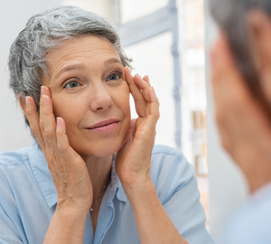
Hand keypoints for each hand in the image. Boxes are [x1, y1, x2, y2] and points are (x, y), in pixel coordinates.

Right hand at [24, 86, 92, 211]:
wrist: (75, 201)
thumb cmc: (72, 180)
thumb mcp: (64, 159)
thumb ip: (61, 146)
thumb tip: (61, 132)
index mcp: (49, 150)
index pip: (36, 127)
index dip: (30, 112)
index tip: (24, 96)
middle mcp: (50, 151)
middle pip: (38, 125)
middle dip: (35, 107)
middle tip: (32, 90)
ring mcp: (58, 156)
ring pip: (48, 130)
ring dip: (46, 113)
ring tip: (45, 96)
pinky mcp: (69, 161)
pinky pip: (63, 145)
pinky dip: (60, 132)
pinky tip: (59, 120)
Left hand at [115, 67, 159, 187]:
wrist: (132, 176)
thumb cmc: (126, 161)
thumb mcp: (122, 139)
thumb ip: (122, 128)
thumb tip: (116, 119)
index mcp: (139, 125)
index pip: (138, 102)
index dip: (133, 89)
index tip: (126, 77)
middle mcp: (146, 124)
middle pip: (144, 99)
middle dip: (137, 84)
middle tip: (130, 71)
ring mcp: (150, 127)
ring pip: (151, 102)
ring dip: (144, 88)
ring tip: (137, 75)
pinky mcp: (150, 130)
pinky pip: (153, 111)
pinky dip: (152, 99)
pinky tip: (148, 88)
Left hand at [210, 34, 270, 191]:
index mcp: (262, 147)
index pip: (240, 104)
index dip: (229, 75)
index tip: (223, 52)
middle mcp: (245, 146)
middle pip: (226, 104)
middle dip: (220, 74)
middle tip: (217, 48)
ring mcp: (239, 150)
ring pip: (222, 113)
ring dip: (218, 86)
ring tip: (218, 64)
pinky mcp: (238, 154)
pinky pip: (224, 126)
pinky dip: (221, 105)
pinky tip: (222, 97)